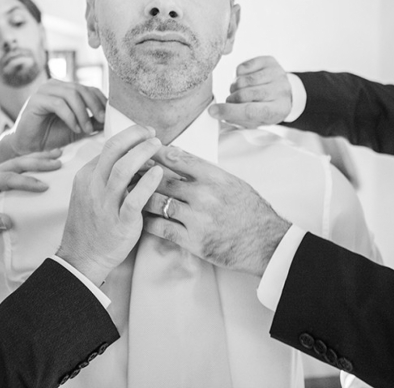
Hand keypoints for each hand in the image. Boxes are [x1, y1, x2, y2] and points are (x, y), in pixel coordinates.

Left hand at [0, 151, 61, 235]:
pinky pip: (21, 164)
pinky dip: (36, 160)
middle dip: (38, 163)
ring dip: (40, 157)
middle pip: (17, 163)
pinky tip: (50, 158)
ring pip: (21, 160)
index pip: (7, 179)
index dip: (26, 182)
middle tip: (58, 164)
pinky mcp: (3, 173)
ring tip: (60, 154)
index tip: (45, 187)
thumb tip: (8, 222)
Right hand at [8, 79, 106, 154]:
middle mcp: (55, 85)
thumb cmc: (52, 136)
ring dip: (82, 113)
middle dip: (94, 106)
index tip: (109, 116)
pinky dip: (70, 117)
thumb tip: (109, 118)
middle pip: (81, 89)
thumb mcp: (78, 128)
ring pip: (71, 95)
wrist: (29, 146)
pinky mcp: (36, 100)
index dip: (100, 101)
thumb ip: (92, 121)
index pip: (88, 89)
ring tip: (86, 129)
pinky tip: (75, 128)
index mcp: (66, 89)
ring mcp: (44, 90)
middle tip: (102, 121)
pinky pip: (58, 104)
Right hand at [57, 125, 162, 286]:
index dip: (130, 137)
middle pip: (114, 150)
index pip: (108, 147)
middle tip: (152, 133)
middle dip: (135, 136)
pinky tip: (159, 173)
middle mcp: (93, 187)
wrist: (82, 258)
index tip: (145, 134)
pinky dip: (148, 183)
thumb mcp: (91, 194)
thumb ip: (106, 175)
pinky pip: (135, 198)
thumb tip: (133, 157)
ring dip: (143, 153)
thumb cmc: (92, 225)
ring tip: (158, 145)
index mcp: (86, 177)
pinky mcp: (120, 222)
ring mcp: (105, 204)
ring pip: (123, 169)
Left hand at [143, 146, 290, 275]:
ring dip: (141, 198)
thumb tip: (178, 156)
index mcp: (214, 176)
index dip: (155, 153)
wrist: (266, 243)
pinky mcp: (193, 241)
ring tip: (129, 195)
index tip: (143, 151)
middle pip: (161, 179)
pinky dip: (148, 222)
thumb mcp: (233, 182)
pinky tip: (140, 218)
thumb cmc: (250, 211)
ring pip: (157, 202)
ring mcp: (197, 218)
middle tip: (127, 173)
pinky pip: (161, 228)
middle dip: (142, 175)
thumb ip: (206, 171)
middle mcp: (204, 195)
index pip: (177, 157)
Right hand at [208, 56, 291, 127]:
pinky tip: (246, 81)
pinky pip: (242, 68)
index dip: (229, 111)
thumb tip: (215, 111)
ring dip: (234, 88)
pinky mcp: (270, 61)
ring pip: (241, 81)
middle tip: (233, 103)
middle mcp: (281, 90)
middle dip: (231, 100)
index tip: (212, 111)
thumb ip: (237, 118)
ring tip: (240, 92)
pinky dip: (238, 75)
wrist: (283, 94)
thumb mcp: (255, 121)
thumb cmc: (266, 109)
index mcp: (279, 110)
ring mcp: (277, 73)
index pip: (250, 111)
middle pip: (243, 95)